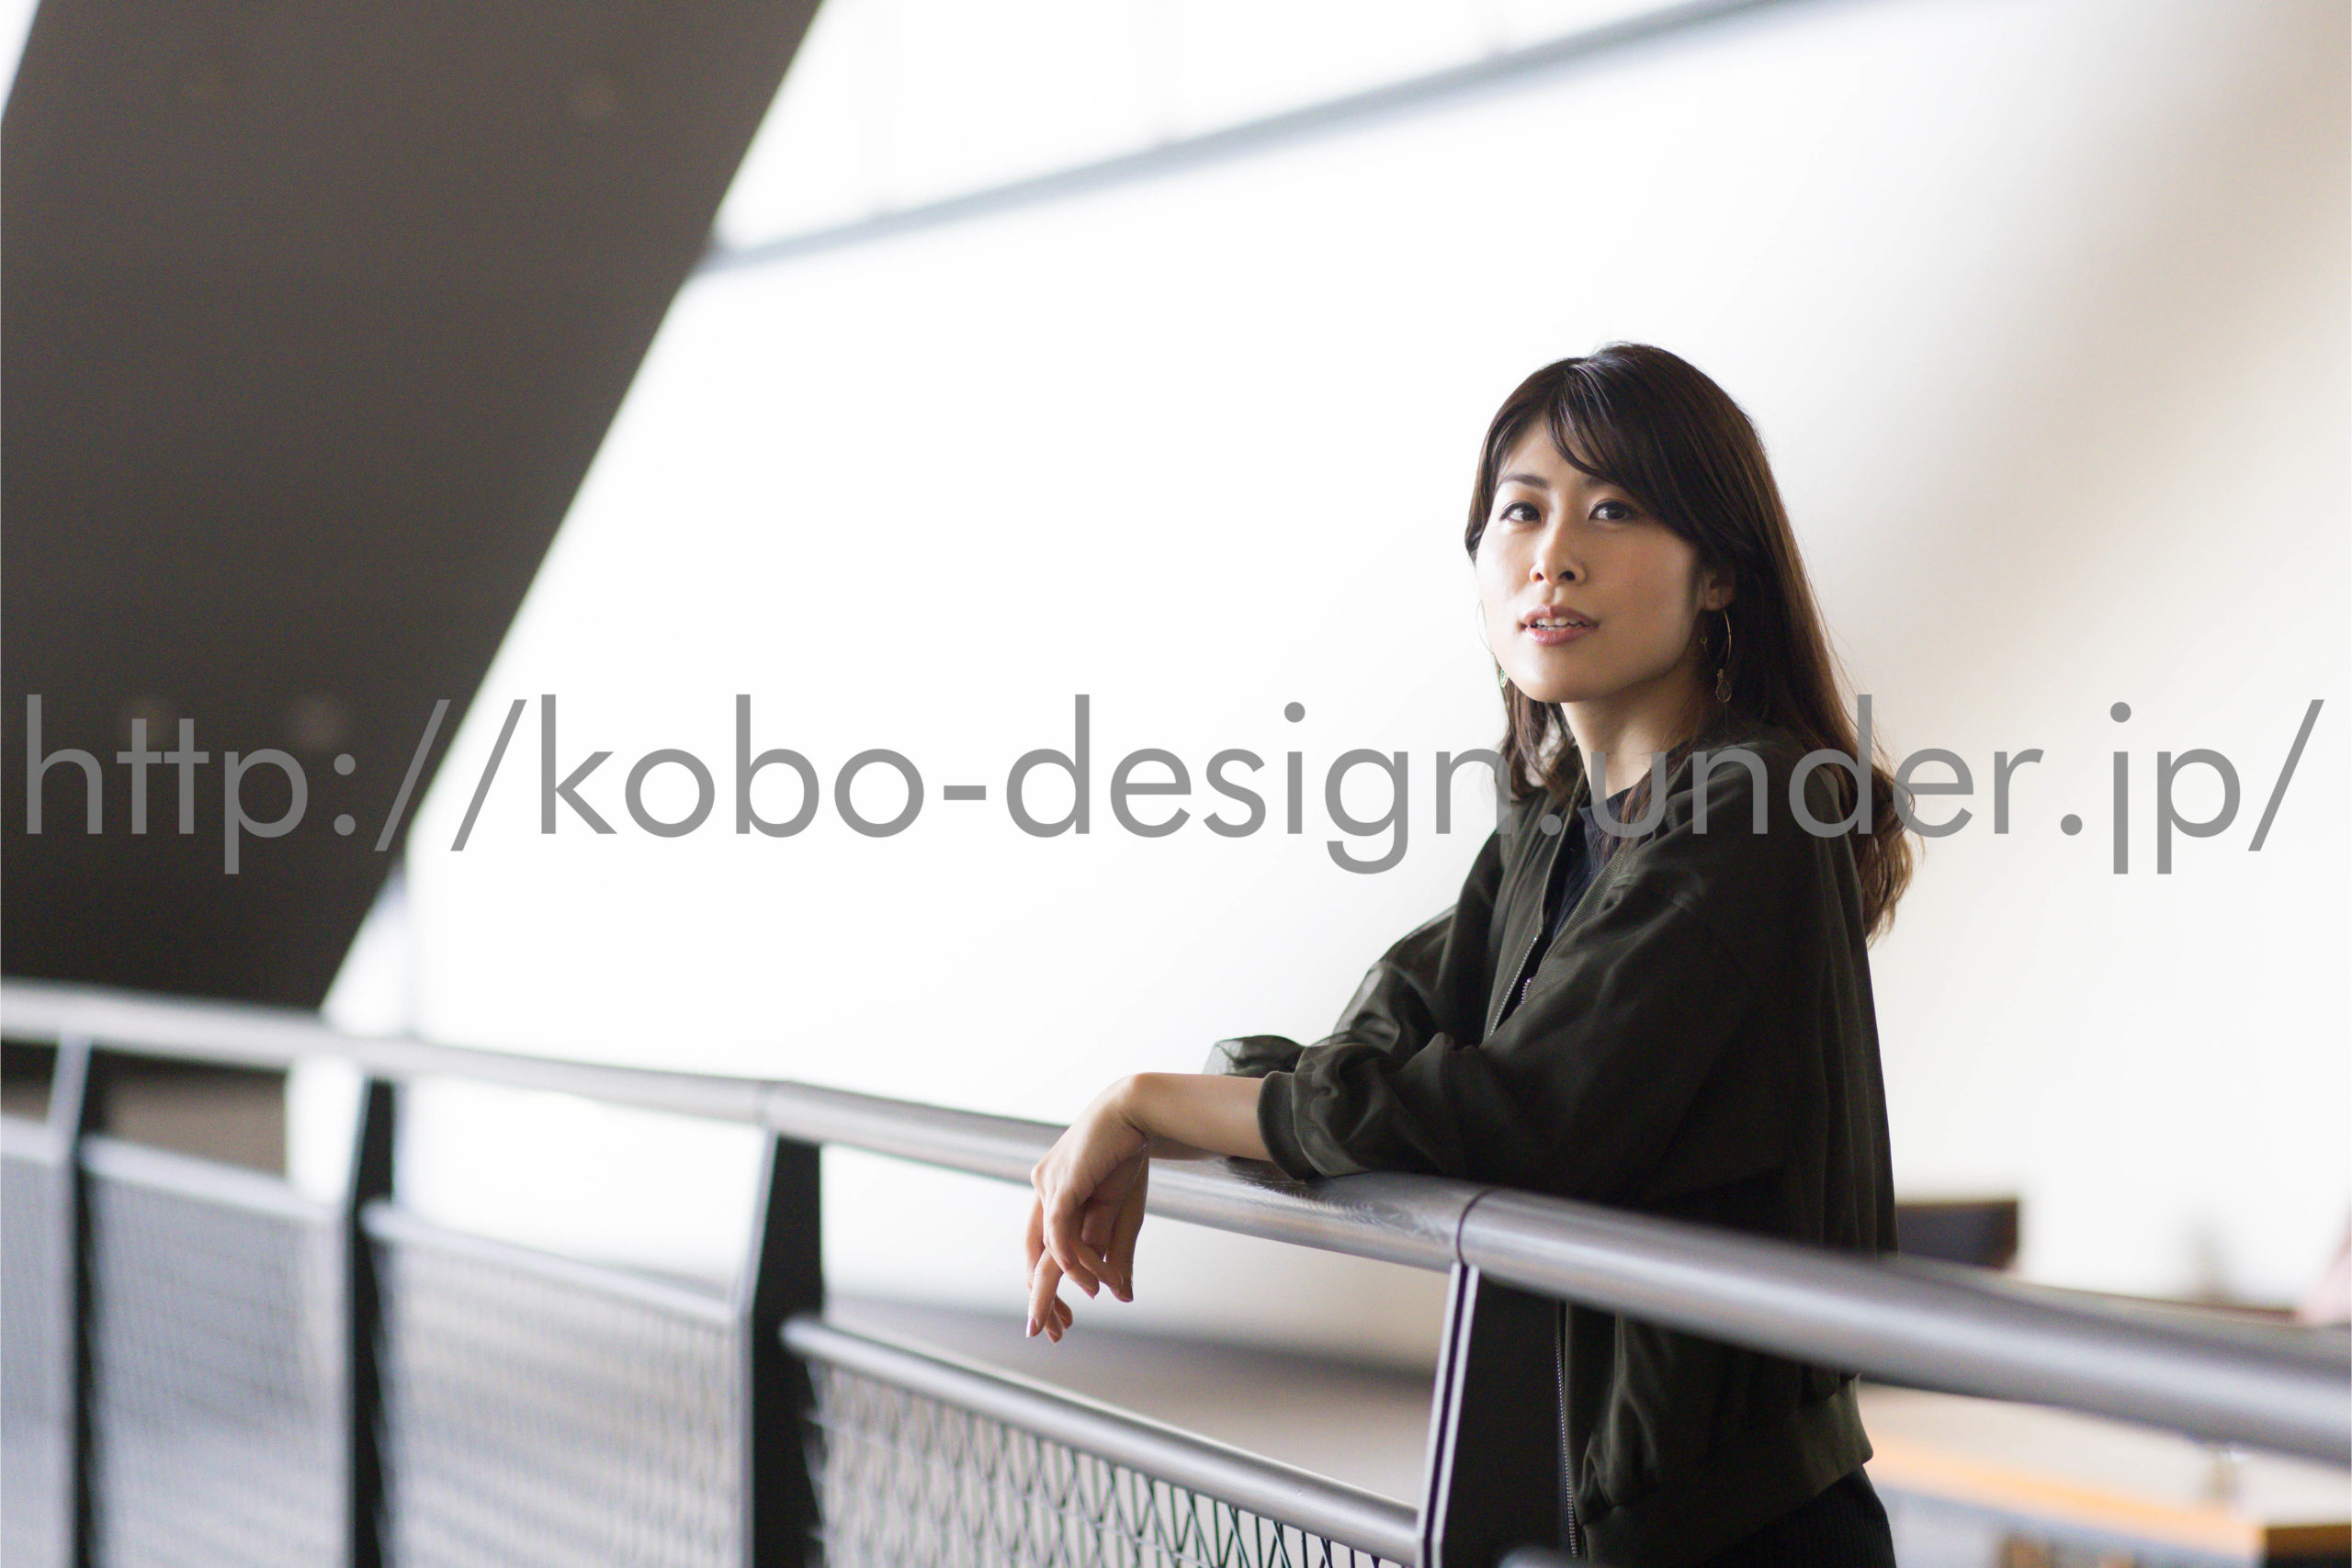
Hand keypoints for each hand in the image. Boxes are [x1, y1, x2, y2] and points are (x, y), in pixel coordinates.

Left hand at [1025, 1078, 1150, 1341]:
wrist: (1138, 1113)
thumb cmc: (1129, 1158)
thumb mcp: (1123, 1216)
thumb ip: (1116, 1255)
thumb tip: (1120, 1296)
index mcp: (1053, 1196)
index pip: (1041, 1250)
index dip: (1048, 1286)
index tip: (1063, 1321)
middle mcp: (1043, 1191)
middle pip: (1033, 1255)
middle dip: (1041, 1297)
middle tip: (1048, 1333)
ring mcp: (1047, 1185)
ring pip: (1050, 1248)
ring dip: (1072, 1280)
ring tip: (1086, 1304)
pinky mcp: (1061, 1183)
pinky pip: (1060, 1232)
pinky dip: (1073, 1261)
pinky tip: (1087, 1283)